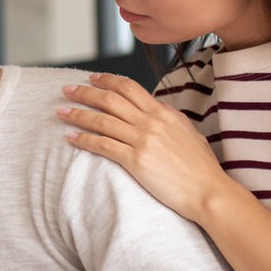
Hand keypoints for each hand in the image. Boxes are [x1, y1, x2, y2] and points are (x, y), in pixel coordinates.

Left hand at [58, 72, 234, 224]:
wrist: (209, 191)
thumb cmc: (202, 167)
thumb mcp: (189, 133)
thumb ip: (171, 118)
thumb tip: (159, 107)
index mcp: (164, 113)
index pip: (130, 88)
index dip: (108, 80)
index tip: (92, 78)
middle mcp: (152, 122)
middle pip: (111, 99)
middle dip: (86, 92)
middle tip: (67, 90)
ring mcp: (143, 140)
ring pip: (102, 120)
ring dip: (78, 114)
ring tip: (61, 112)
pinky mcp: (136, 161)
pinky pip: (103, 145)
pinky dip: (84, 140)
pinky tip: (71, 138)